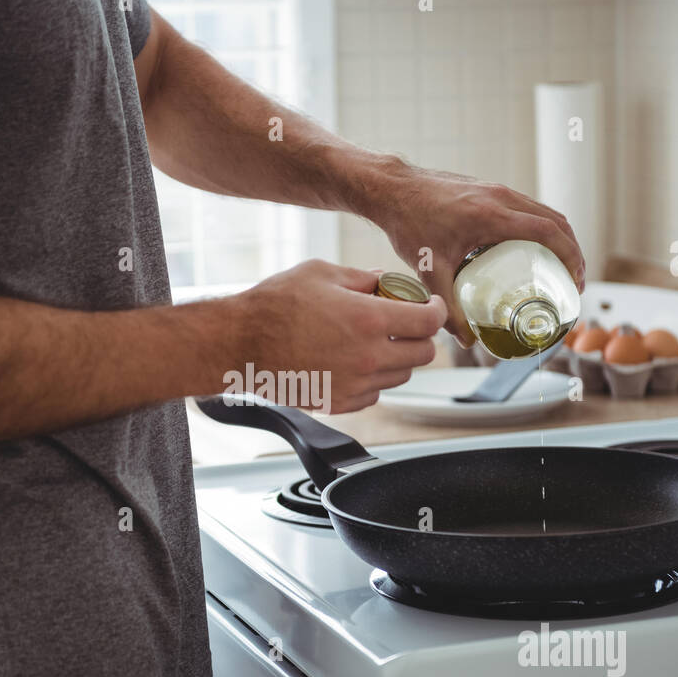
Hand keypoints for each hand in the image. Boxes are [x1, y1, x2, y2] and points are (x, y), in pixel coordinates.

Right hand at [237, 259, 446, 412]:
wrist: (241, 344)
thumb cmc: (275, 305)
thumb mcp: (321, 273)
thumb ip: (362, 278)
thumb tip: (386, 281)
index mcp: (368, 320)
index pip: (428, 322)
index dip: (436, 310)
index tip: (431, 305)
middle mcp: (367, 357)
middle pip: (423, 354)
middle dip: (420, 335)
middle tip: (406, 322)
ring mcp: (355, 384)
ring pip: (401, 375)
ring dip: (397, 357)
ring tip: (375, 340)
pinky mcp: (341, 403)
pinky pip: (376, 393)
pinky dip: (374, 378)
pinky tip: (355, 360)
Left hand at [369, 164, 585, 347]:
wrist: (392, 189)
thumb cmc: (409, 224)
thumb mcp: (430, 270)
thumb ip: (449, 307)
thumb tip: (466, 339)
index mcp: (492, 215)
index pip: (548, 232)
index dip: (570, 256)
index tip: (576, 280)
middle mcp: (500, 197)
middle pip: (555, 220)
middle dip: (572, 250)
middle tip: (573, 280)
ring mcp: (496, 190)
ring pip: (543, 211)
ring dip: (558, 237)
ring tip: (559, 267)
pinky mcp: (489, 189)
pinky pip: (526, 207)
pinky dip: (540, 227)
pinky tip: (532, 250)